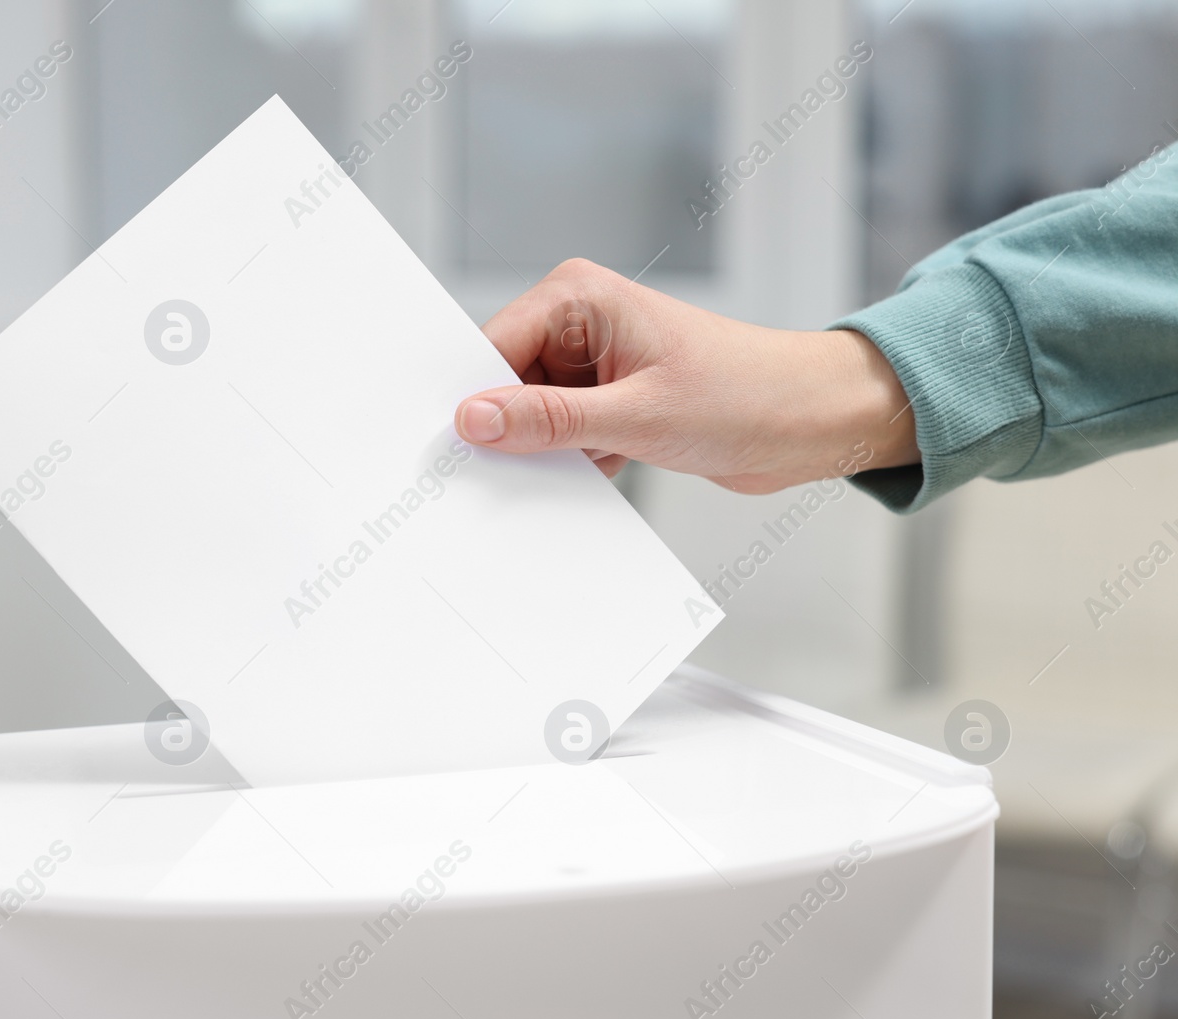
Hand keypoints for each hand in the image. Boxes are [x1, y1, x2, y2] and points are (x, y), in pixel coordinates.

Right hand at [454, 259, 918, 492]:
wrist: (814, 422)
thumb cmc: (748, 394)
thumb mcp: (637, 415)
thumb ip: (548, 420)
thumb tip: (474, 419)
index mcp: (580, 296)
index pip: (493, 346)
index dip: (474, 398)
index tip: (455, 448)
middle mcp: (581, 322)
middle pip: (505, 381)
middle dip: (509, 429)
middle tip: (507, 471)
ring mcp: (595, 363)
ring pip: (531, 414)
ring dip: (545, 450)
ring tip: (582, 463)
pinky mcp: (610, 400)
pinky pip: (561, 434)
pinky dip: (570, 460)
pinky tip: (601, 470)